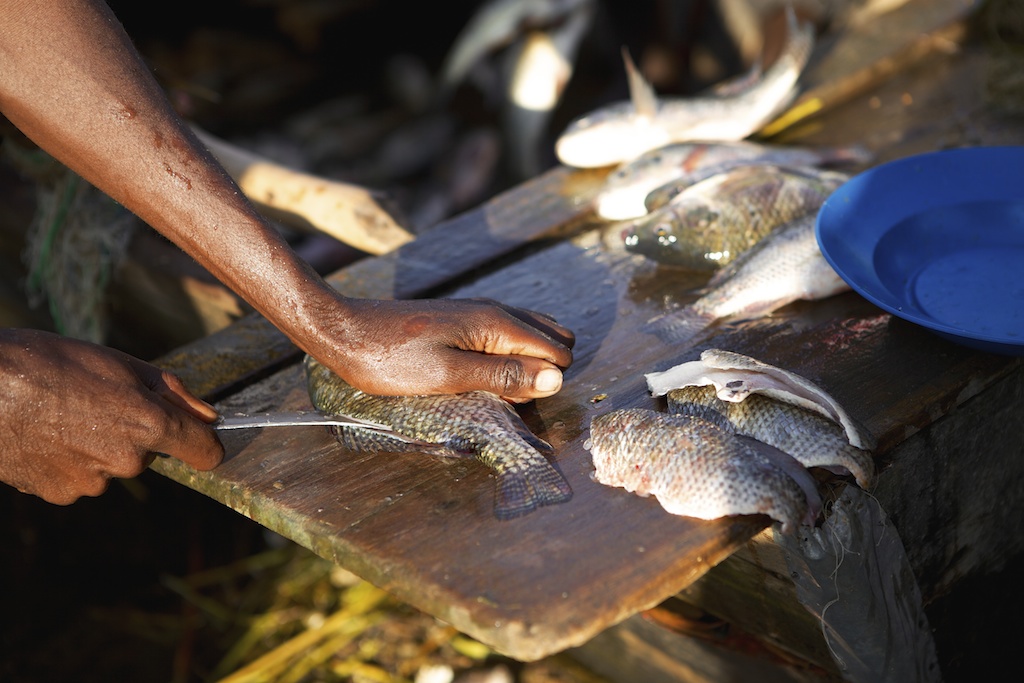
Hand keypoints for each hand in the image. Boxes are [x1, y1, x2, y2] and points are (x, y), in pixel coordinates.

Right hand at [0, 329, 223, 503]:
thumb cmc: (47, 364)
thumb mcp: (118, 362)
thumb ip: (172, 392)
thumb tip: (209, 416)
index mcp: (149, 424)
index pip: (204, 451)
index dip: (204, 443)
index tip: (199, 436)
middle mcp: (127, 461)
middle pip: (149, 452)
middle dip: (133, 431)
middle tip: (94, 401)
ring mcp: (92, 483)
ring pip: (112, 465)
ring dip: (98, 446)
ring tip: (61, 415)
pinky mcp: (61, 494)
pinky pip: (80, 477)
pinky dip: (69, 460)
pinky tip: (44, 434)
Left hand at [312, 297, 574, 400]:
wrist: (343, 331)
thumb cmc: (390, 360)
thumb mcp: (448, 375)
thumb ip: (503, 376)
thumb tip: (556, 378)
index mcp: (495, 324)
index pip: (557, 350)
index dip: (546, 382)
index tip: (510, 400)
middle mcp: (493, 312)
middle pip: (551, 339)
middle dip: (541, 373)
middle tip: (500, 397)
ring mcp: (477, 314)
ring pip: (528, 337)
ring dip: (522, 367)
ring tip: (488, 391)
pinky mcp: (460, 321)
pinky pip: (503, 338)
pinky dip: (503, 359)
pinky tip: (477, 377)